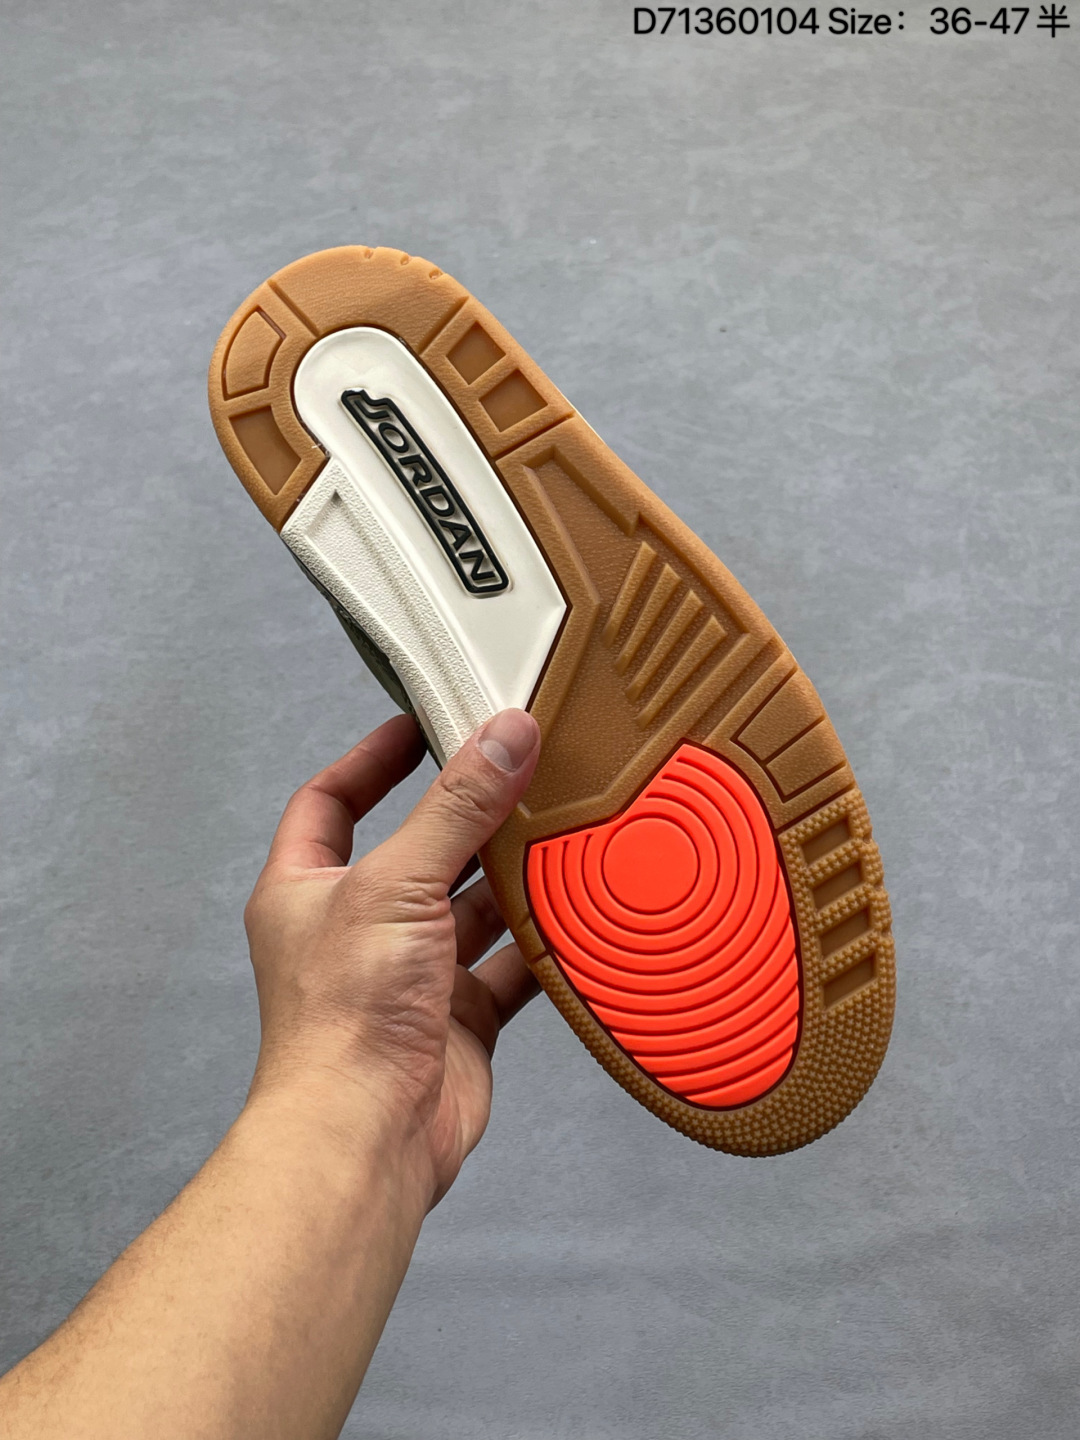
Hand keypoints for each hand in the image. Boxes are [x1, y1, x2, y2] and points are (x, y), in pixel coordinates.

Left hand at [243, 707, 541, 1204]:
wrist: (367, 1136)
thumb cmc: (344, 1020)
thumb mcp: (397, 885)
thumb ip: (456, 809)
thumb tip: (502, 736)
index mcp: (308, 891)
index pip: (330, 802)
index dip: (371, 759)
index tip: (421, 724)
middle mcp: (356, 929)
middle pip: (417, 851)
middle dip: (466, 817)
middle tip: (518, 772)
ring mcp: (409, 976)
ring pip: (468, 909)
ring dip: (510, 877)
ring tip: (558, 829)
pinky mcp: (457, 1019)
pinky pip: (507, 966)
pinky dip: (540, 943)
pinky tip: (575, 914)